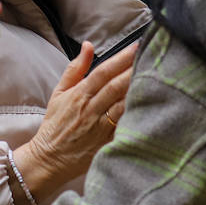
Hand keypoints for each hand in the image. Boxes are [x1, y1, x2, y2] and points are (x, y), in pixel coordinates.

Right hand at [11, 40, 137, 204]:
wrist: (49, 158)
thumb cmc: (55, 124)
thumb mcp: (59, 92)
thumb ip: (75, 68)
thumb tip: (89, 45)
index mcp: (79, 95)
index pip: (103, 72)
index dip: (120, 59)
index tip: (136, 46)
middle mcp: (91, 110)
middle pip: (116, 87)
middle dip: (134, 70)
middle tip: (152, 57)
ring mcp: (100, 128)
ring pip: (123, 106)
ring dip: (138, 91)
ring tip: (156, 78)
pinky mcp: (107, 144)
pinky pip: (124, 128)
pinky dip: (136, 117)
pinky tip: (151, 107)